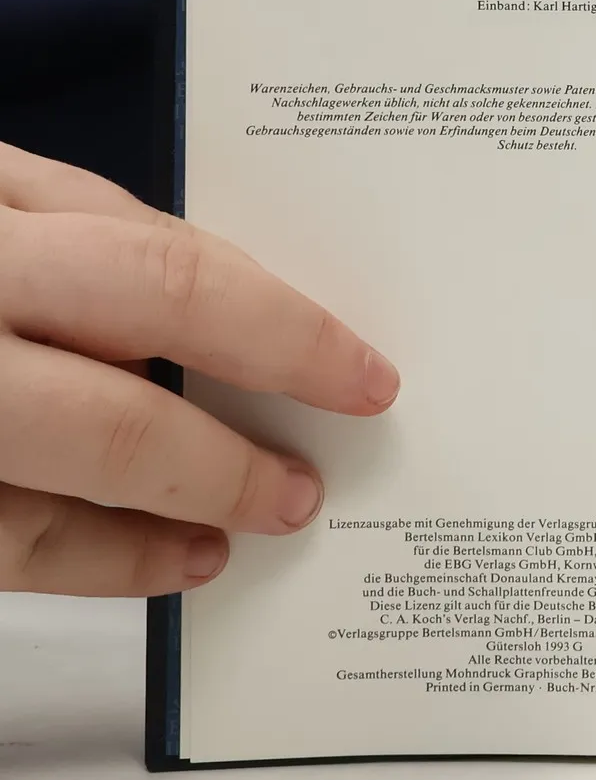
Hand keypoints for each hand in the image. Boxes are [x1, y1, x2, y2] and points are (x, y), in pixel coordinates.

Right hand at [0, 143, 397, 596]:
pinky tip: (168, 558)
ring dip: (172, 519)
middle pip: (115, 406)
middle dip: (232, 453)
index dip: (283, 331)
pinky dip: (95, 561)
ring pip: (50, 497)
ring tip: (253, 524)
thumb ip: (73, 219)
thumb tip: (220, 290)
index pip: (165, 276)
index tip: (362, 372)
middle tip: (316, 479)